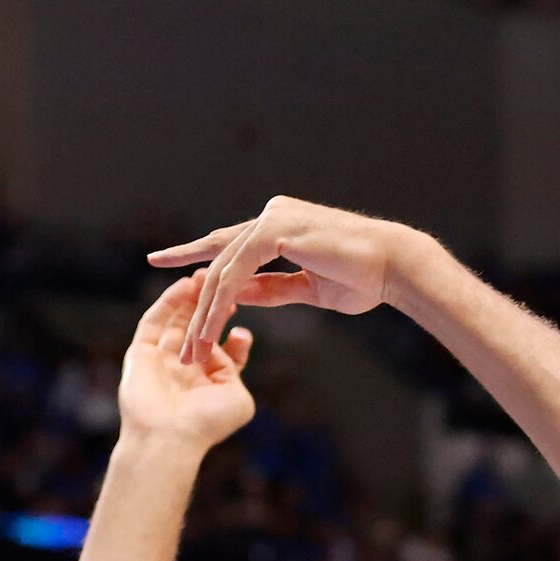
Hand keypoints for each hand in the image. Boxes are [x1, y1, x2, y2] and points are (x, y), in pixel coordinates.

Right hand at [118, 278, 255, 448]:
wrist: (169, 438)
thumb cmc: (206, 423)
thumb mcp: (239, 398)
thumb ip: (238, 368)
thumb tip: (237, 341)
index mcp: (207, 382)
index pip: (222, 351)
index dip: (232, 333)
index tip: (243, 319)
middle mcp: (184, 368)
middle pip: (199, 329)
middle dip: (212, 307)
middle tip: (226, 283)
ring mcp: (161, 359)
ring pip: (176, 320)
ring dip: (191, 298)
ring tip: (205, 275)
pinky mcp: (140, 352)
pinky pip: (154, 321)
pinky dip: (169, 302)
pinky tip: (185, 285)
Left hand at [148, 196, 410, 365]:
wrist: (395, 265)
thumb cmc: (365, 277)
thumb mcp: (309, 289)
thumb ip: (272, 289)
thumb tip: (238, 297)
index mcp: (278, 226)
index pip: (227, 245)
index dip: (194, 257)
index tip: (164, 265)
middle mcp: (270, 216)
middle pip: (218, 259)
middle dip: (196, 302)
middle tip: (182, 339)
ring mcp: (271, 219)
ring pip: (224, 268)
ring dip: (207, 311)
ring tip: (196, 344)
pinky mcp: (276, 230)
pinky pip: (238, 269)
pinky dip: (224, 299)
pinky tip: (213, 323)